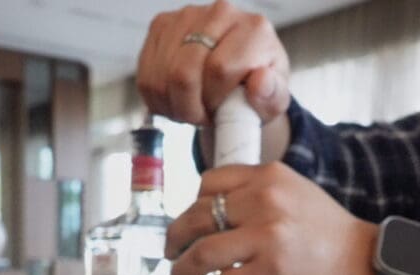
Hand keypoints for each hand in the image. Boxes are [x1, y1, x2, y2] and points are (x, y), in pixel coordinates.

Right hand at [137, 0, 289, 126]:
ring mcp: (187, 15)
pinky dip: (157, 100)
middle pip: (184, 73)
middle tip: (200, 117)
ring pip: (161, 77)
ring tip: (190, 108)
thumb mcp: (273, 101)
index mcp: (253, 30)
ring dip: (172, 106)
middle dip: (189, 108)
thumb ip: (272, 95)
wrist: (237, 78)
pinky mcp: (161, 25)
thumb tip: (259, 81)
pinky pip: (145, 75)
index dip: (214, 102)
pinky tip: (175, 100)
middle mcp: (220, 12)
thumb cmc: (255, 91)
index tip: (220, 113)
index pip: (219, 69)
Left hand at [165, 163, 377, 274]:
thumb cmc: (326, 234)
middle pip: (198, 217)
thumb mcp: (293, 194)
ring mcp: (267, 237)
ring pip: (202, 253)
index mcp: (269, 176)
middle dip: (174, 240)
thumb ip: (256, 198)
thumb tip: (210, 219)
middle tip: (168, 255)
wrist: (363, 262)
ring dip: (179, 272)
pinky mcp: (269, 272)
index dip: (189, 207)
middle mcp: (265, 200)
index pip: (210, 183)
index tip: (185, 226)